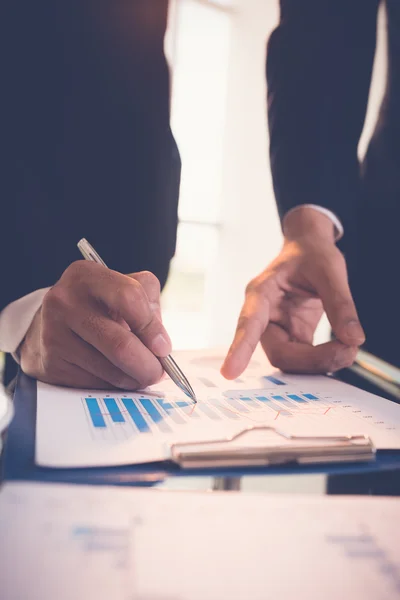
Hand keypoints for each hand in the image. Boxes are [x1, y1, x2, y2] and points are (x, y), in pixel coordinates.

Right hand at [20, 261, 171, 388]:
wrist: (52, 324)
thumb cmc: (99, 307)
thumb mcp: (124, 289)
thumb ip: (148, 307)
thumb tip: (160, 346)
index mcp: (86, 276)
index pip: (129, 298)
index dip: (152, 327)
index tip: (163, 347)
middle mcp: (65, 301)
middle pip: (120, 344)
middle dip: (148, 365)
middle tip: (158, 372)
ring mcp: (54, 333)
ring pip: (110, 370)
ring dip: (134, 378)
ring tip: (139, 373)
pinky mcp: (52, 363)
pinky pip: (95, 383)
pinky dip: (114, 385)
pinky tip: (115, 374)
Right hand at [221, 208, 364, 378]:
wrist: (310, 250)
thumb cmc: (311, 254)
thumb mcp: (329, 270)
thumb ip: (341, 304)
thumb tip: (354, 340)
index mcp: (261, 293)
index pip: (248, 324)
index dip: (240, 349)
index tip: (230, 372)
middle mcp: (264, 316)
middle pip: (279, 353)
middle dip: (312, 359)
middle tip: (348, 350)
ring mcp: (278, 329)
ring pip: (291, 361)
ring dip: (320, 362)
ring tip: (349, 347)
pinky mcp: (293, 336)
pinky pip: (304, 359)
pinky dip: (325, 359)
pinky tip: (343, 350)